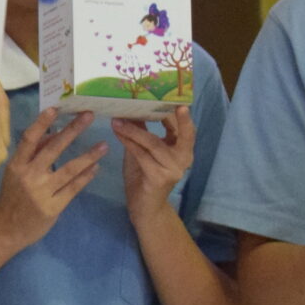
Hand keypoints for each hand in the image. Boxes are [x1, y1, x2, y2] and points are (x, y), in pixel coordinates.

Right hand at [0, 106, 101, 249]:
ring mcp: (41, 193)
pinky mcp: (52, 208)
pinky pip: (73, 188)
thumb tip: (53, 133)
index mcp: (17, 165)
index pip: (29, 139)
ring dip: (88, 156)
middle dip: (72, 131)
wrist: (5, 229)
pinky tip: (96, 168)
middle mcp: (28, 176)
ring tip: (104, 146)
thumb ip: (33, 154)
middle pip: (53, 149)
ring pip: (69, 170)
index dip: (42, 123)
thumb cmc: (13, 197)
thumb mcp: (16, 173)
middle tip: (89, 115)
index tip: (56, 108)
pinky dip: (85, 177)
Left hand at [114, 108, 196, 223]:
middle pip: (185, 134)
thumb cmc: (144, 177)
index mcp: (183, 150)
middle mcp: (184, 159)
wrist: (144, 208)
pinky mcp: (159, 178)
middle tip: (173, 102)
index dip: (179, 113)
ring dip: (134, 130)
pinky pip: (142, 155)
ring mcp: (173, 169)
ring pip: (154, 143)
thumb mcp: (144, 150)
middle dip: (179, 118)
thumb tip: (132, 108)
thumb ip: (143, 132)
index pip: (186, 128)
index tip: (170, 95)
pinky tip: (118, 133)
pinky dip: (128, 142)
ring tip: (118, 119)